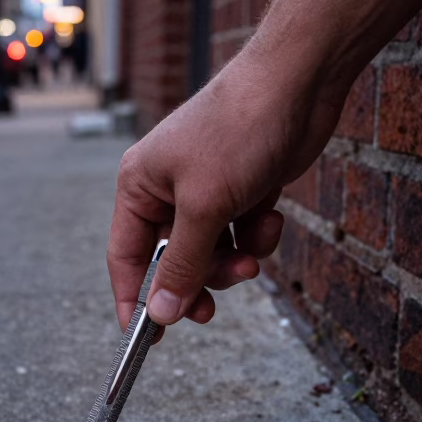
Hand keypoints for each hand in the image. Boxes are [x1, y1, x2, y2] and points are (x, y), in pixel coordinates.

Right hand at [107, 39, 348, 329]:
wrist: (297, 82)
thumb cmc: (238, 131)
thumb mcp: (205, 207)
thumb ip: (183, 265)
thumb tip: (159, 313)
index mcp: (139, 186)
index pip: (125, 256)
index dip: (132, 298)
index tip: (144, 338)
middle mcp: (167, 188)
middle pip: (172, 261)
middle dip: (198, 282)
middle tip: (213, 311)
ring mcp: (207, 189)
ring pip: (212, 253)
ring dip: (235, 261)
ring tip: (255, 252)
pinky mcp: (242, 189)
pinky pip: (241, 235)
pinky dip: (256, 236)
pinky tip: (270, 215)